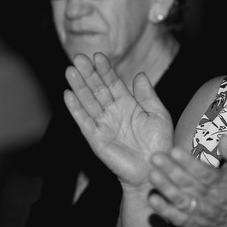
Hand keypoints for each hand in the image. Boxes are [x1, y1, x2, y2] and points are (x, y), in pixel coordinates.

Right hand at [63, 52, 173, 187]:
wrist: (154, 170)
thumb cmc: (159, 144)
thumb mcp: (158, 115)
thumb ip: (148, 96)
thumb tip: (140, 75)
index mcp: (128, 104)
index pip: (113, 82)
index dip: (105, 70)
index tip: (98, 56)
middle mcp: (113, 112)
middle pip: (97, 89)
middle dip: (88, 74)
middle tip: (79, 58)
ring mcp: (103, 124)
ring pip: (88, 102)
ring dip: (78, 87)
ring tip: (70, 71)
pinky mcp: (96, 139)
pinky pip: (84, 122)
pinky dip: (75, 109)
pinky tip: (68, 95)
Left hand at [146, 137, 226, 226]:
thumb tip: (224, 137)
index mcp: (220, 183)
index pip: (203, 172)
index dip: (188, 162)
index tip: (174, 150)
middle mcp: (208, 198)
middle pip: (187, 183)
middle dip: (170, 170)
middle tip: (155, 157)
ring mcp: (198, 212)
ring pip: (179, 199)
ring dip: (165, 188)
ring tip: (152, 175)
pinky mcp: (190, 223)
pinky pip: (176, 217)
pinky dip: (164, 209)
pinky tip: (152, 199)